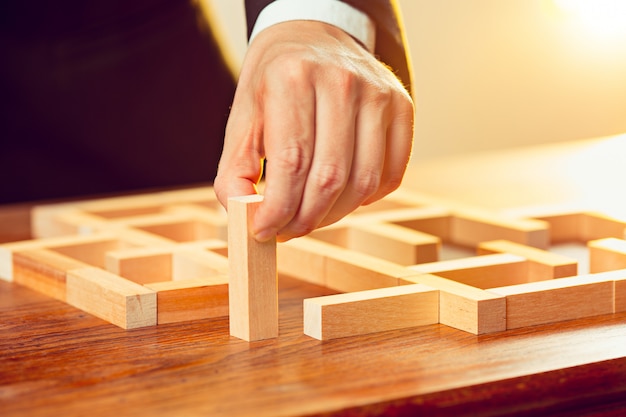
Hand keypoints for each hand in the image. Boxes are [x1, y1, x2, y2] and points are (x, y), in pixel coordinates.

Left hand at [214, 20, 413, 241]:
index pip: (291, 164)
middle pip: (330, 178)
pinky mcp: (402, 106)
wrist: (314, 35)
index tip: (264, 230)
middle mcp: (341, 82)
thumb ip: (235, 171)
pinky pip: (391, 174)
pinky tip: (343, 196)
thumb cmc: (274, 83)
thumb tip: (245, 218)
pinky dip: (367, 198)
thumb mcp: (243, 119)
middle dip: (305, 219)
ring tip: (312, 215)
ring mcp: (378, 93)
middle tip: (288, 230)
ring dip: (335, 215)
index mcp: (292, 79)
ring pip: (364, 182)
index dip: (278, 210)